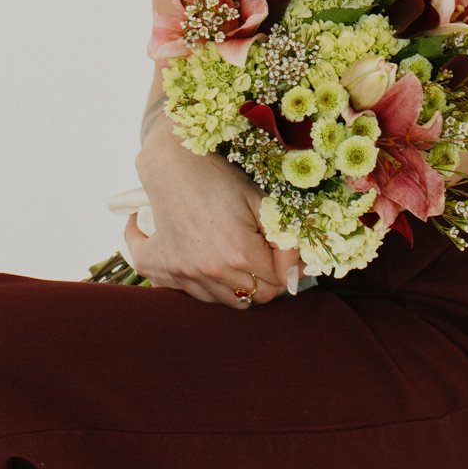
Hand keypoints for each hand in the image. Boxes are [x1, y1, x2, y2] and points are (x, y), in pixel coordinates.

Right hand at [128, 123, 299, 308]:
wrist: (172, 167)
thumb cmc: (220, 179)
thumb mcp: (260, 202)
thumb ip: (284, 241)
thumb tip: (296, 272)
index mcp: (240, 252)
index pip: (279, 280)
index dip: (289, 268)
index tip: (288, 255)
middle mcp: (214, 270)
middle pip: (258, 295)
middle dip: (270, 280)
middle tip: (269, 258)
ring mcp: (190, 273)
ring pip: (231, 301)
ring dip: (245, 286)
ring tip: (245, 262)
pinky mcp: (172, 271)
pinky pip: (203, 296)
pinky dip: (216, 288)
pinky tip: (221, 267)